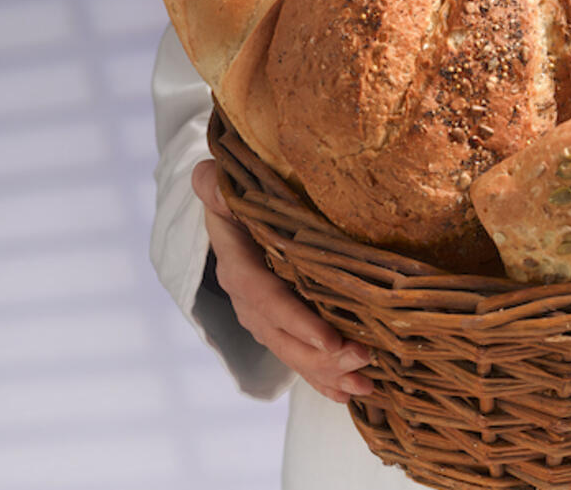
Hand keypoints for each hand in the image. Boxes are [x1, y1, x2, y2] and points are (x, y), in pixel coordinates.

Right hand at [193, 160, 373, 402]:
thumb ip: (216, 184)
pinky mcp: (282, 326)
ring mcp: (264, 317)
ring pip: (293, 352)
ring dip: (327, 372)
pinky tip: (351, 395)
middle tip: (361, 359)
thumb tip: (206, 175)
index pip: (262, 296)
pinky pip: (301, 358)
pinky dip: (324, 379)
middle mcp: (248, 298)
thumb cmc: (242, 192)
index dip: (293, 320)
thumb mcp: (226, 183)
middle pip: (281, 335)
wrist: (237, 210)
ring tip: (364, 384)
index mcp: (237, 263)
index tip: (328, 338)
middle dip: (320, 355)